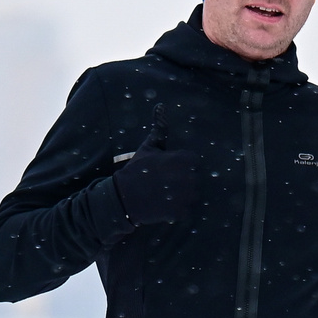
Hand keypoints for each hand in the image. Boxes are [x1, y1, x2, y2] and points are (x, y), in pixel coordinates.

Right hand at [114, 112, 196, 227]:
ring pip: (192, 195)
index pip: (193, 161)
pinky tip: (162, 204)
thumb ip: (160, 129)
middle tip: (164, 183)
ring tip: (163, 194)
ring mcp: (184, 196)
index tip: (169, 169)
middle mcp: (188, 177)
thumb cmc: (136, 169)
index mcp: (184, 159)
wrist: (123, 197)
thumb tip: (161, 105)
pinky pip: (185, 211)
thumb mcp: (148, 147)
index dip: (181, 165)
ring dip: (181, 196)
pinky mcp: (179, 212)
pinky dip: (176, 210)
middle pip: (194, 179)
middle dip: (182, 181)